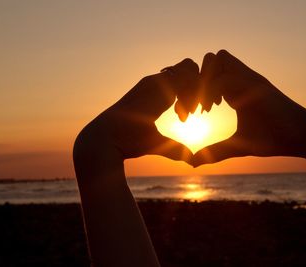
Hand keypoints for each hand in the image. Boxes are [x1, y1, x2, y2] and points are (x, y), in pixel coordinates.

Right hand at [77, 58, 198, 162]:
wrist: (107, 139)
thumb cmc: (128, 142)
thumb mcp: (158, 142)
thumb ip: (175, 148)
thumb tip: (191, 158)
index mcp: (155, 92)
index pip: (182, 78)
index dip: (192, 94)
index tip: (187, 117)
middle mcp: (156, 82)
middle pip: (189, 68)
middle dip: (199, 88)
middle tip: (194, 113)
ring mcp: (156, 81)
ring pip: (190, 69)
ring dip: (196, 91)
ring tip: (186, 116)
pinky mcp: (156, 84)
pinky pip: (186, 76)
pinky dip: (192, 95)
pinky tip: (182, 118)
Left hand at [192, 50, 305, 165]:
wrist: (302, 137)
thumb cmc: (272, 140)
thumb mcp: (237, 147)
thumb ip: (215, 151)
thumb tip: (193, 162)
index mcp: (234, 89)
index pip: (206, 74)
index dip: (191, 91)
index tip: (188, 114)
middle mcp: (240, 79)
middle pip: (208, 59)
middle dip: (193, 82)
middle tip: (192, 110)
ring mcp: (249, 79)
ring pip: (216, 58)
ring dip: (204, 81)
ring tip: (205, 109)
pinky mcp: (256, 85)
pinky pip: (225, 77)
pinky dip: (213, 91)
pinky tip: (215, 110)